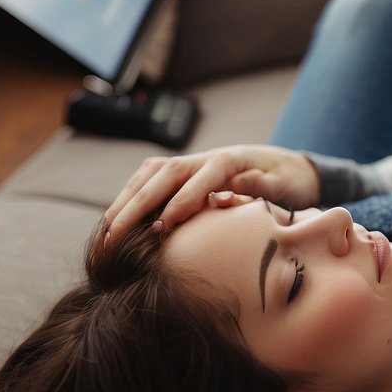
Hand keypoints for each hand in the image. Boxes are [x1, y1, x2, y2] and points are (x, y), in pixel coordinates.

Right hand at [103, 145, 320, 243]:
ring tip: (106, 231)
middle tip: (115, 234)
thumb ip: (261, 186)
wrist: (285, 166)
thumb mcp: (283, 185)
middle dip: (136, 203)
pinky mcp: (179, 171)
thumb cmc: (285, 181)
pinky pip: (147, 180)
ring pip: (148, 175)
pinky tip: (115, 222)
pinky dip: (129, 197)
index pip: (199, 179)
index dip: (180, 202)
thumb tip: (236, 188)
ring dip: (125, 200)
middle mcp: (204, 158)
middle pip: (162, 174)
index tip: (162, 226)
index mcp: (230, 161)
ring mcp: (189, 162)